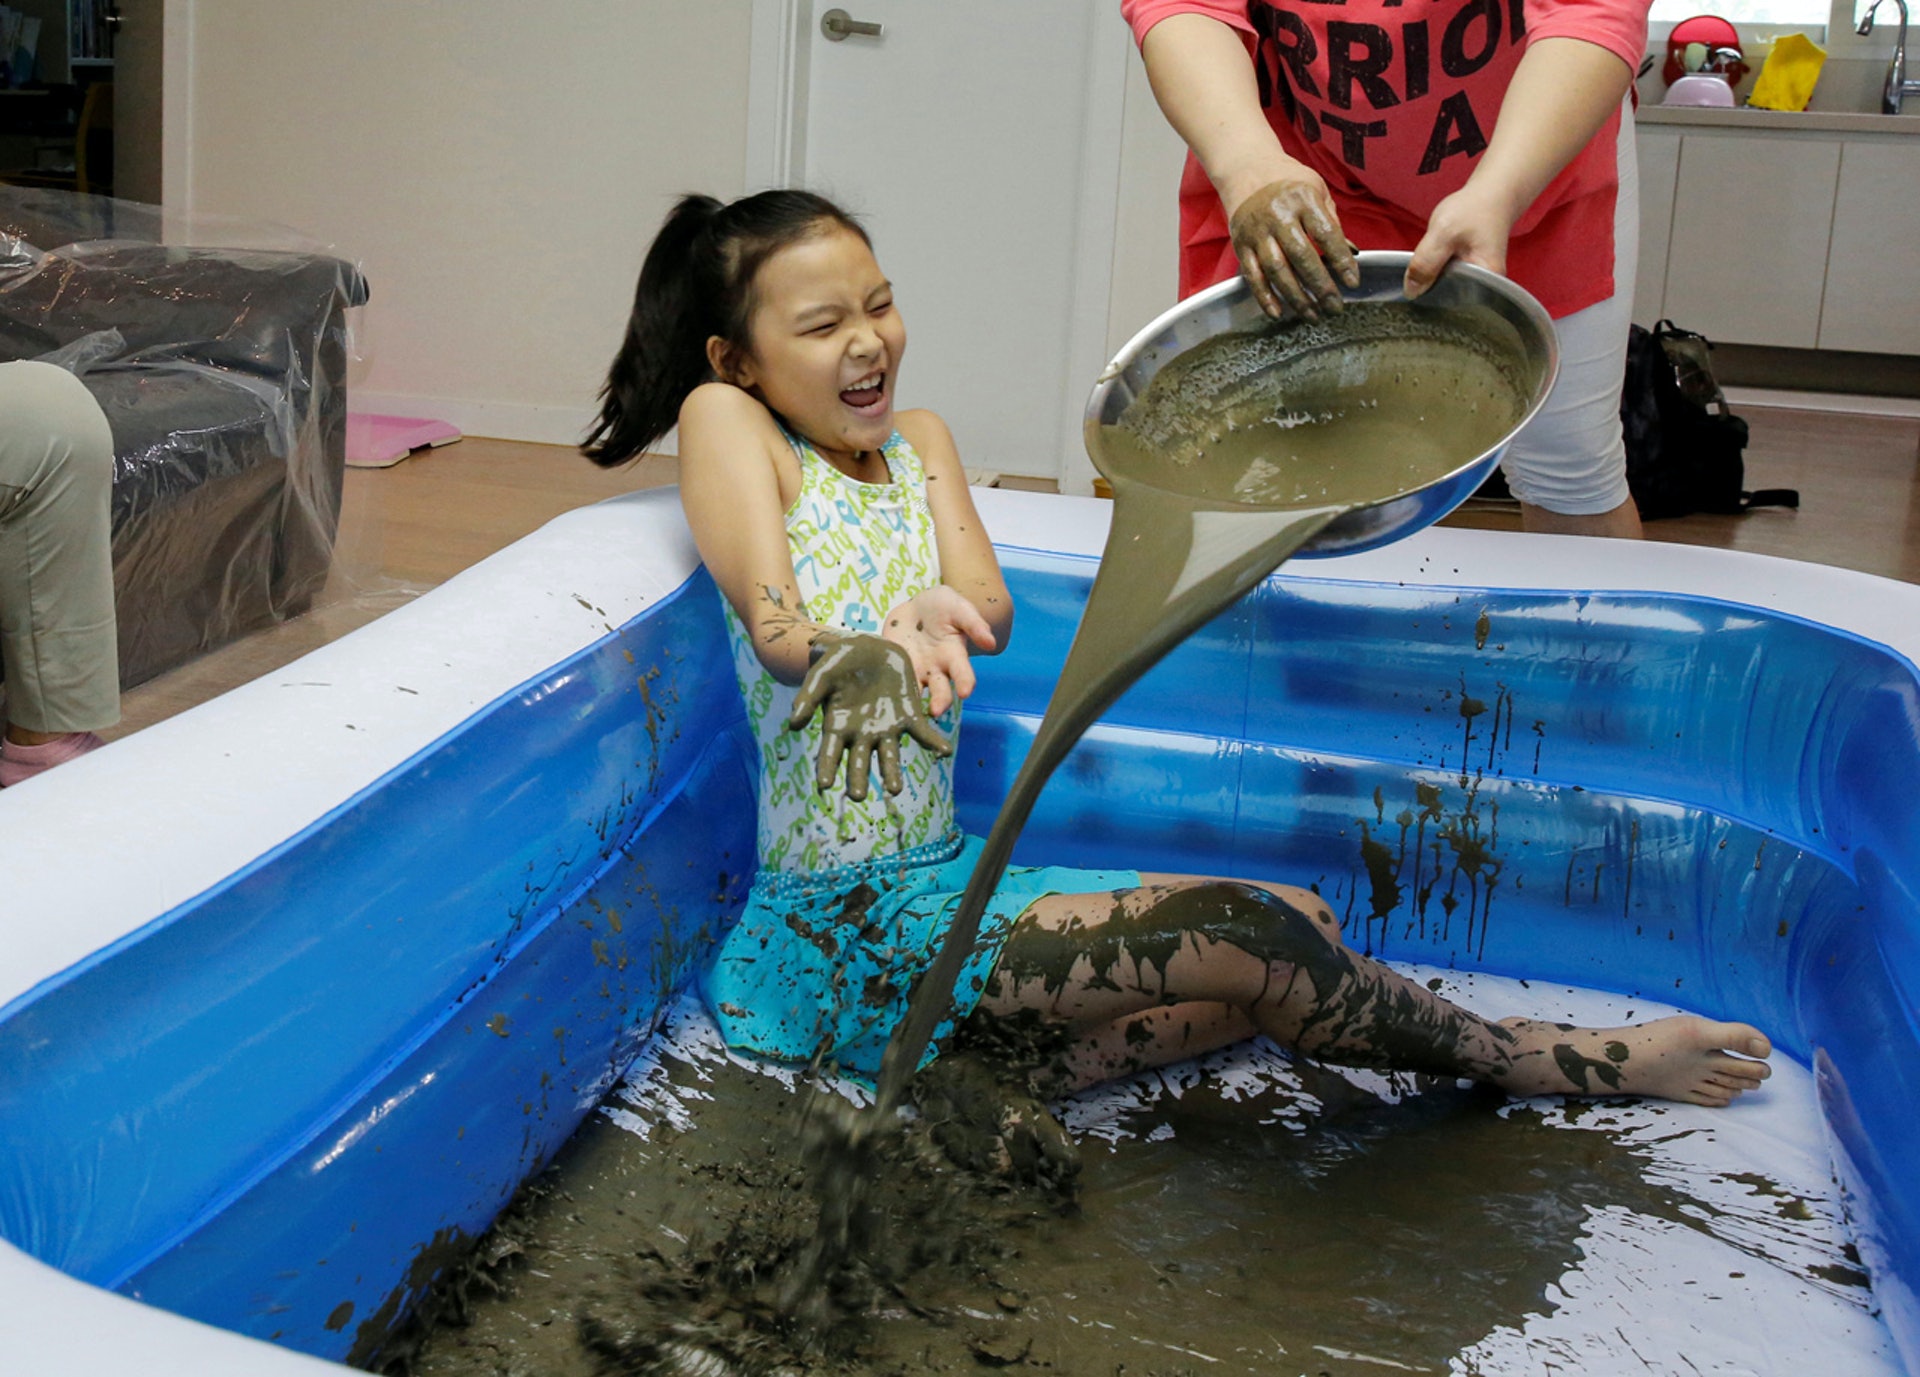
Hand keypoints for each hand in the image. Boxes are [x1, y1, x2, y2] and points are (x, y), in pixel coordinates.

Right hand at [788, 632, 952, 800]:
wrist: (864, 646)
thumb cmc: (837, 664)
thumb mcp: (820, 677)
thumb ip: (807, 699)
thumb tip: (792, 725)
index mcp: (838, 727)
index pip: (830, 753)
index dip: (827, 768)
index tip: (824, 785)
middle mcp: (862, 734)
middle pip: (860, 762)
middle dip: (859, 778)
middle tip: (858, 795)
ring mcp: (887, 727)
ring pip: (890, 755)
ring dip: (892, 772)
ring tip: (894, 789)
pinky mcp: (908, 715)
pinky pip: (922, 732)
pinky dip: (934, 743)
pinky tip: (944, 752)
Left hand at [881, 586, 996, 718]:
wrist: (917, 606)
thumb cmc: (944, 607)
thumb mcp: (960, 608)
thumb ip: (974, 624)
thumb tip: (990, 642)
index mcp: (954, 656)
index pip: (964, 673)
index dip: (965, 683)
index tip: (965, 692)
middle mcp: (936, 670)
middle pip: (941, 691)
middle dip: (940, 701)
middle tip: (936, 711)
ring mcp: (915, 671)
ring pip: (915, 692)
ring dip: (912, 702)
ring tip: (907, 712)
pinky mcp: (894, 668)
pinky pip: (891, 680)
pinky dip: (887, 688)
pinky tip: (882, 694)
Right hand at [1226, 169, 1360, 320]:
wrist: (1247, 169)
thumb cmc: (1288, 181)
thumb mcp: (1316, 189)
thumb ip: (1331, 221)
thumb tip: (1351, 255)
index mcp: (1303, 199)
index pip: (1326, 234)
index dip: (1341, 261)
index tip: (1353, 283)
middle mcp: (1278, 216)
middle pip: (1302, 257)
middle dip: (1321, 286)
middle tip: (1336, 307)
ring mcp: (1257, 232)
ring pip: (1277, 271)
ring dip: (1296, 297)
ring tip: (1313, 315)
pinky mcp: (1241, 245)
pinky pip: (1253, 276)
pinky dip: (1265, 297)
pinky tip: (1279, 313)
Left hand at [1404, 183, 1516, 298]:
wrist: (1490, 196)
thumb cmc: (1473, 210)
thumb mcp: (1443, 233)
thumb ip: (1426, 262)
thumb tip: (1411, 292)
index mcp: (1487, 280)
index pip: (1455, 305)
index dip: (1431, 301)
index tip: (1413, 295)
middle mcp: (1487, 287)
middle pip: (1451, 302)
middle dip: (1429, 294)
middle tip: (1416, 279)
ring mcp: (1479, 283)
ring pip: (1447, 293)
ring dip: (1431, 285)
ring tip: (1425, 272)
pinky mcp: (1470, 277)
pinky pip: (1447, 284)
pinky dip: (1436, 278)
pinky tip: (1431, 269)